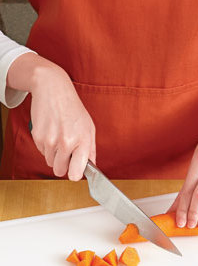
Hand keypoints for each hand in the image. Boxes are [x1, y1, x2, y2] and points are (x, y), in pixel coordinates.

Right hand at [29, 63, 95, 179]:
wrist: (53, 90)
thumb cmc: (73, 109)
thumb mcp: (89, 128)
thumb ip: (91, 150)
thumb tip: (92, 166)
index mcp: (82, 141)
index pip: (76, 172)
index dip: (75, 175)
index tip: (75, 172)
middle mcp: (65, 142)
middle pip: (60, 171)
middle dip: (63, 166)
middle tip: (67, 153)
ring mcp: (50, 140)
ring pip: (50, 162)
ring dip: (54, 155)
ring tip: (60, 138)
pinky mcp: (37, 137)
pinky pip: (42, 152)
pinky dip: (46, 147)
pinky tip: (52, 132)